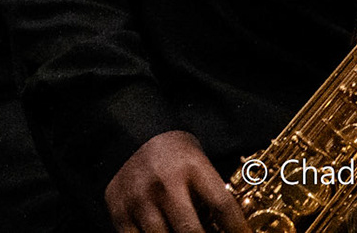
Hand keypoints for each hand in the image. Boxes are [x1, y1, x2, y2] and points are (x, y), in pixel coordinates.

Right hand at [105, 131, 249, 232]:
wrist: (131, 134)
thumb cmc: (174, 156)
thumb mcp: (200, 165)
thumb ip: (214, 197)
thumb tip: (231, 232)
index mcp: (190, 166)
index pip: (222, 206)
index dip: (238, 230)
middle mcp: (163, 183)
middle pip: (191, 231)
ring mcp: (138, 197)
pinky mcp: (118, 208)